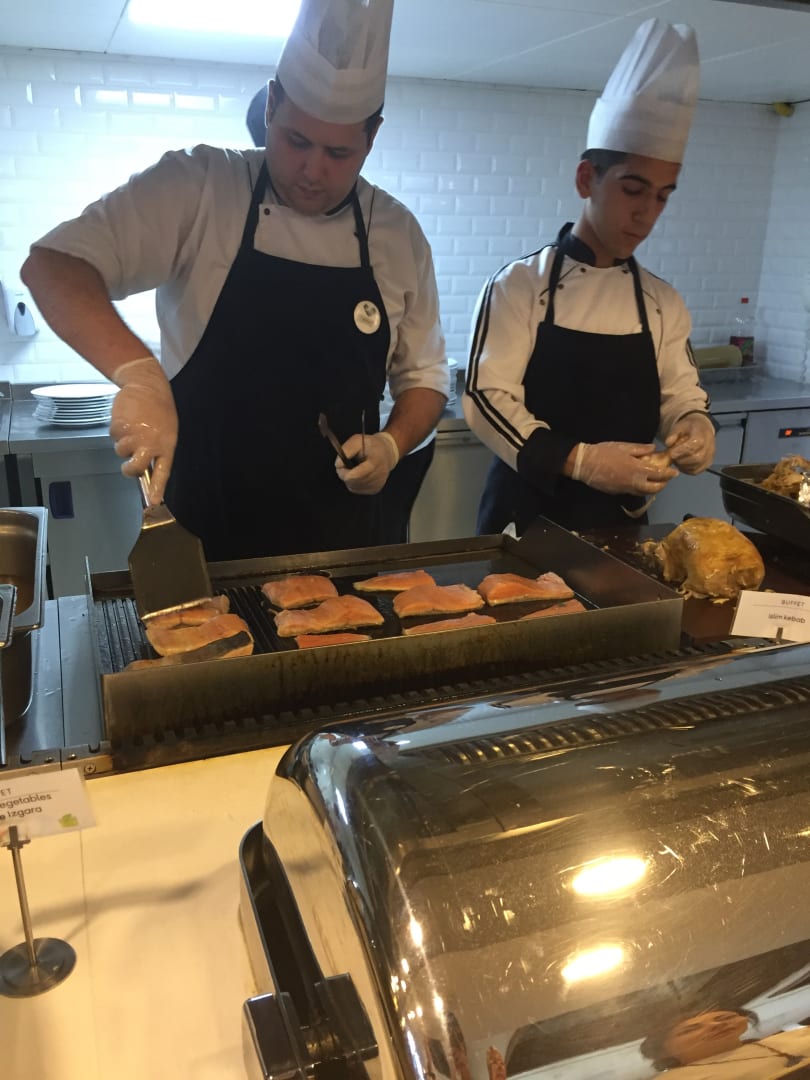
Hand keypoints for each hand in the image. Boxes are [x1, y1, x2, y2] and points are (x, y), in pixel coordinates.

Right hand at [110, 356, 177, 503]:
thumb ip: (157, 449)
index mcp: (167, 445)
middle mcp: (152, 442)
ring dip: (122, 443)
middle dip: (129, 470)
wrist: (147, 385)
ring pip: (121, 451)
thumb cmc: (158, 410)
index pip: (163, 471)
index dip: (157, 488)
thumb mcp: (166, 431)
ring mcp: (136, 434)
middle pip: (136, 467)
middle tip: (128, 466)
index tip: (153, 502)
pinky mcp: (121, 425)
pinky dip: (116, 429)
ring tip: (131, 428)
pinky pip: (114, 436)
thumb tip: (145, 469)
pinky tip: (126, 419)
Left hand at [336, 430, 399, 494]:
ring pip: (353, 486)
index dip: (347, 472)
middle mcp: (379, 474)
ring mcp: (378, 484)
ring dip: (349, 478)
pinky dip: (354, 483)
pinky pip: (357, 489)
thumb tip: (338, 464)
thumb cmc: (371, 446)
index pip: (360, 473)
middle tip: (345, 465)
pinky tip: (358, 474)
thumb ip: (347, 449)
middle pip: (354, 481)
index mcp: (376, 461)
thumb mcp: (358, 439)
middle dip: (345, 474)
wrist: (386, 454)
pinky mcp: (375, 490)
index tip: (340, 466)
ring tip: (354, 468)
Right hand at [573, 441, 676, 495]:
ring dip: (652, 488)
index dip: (668, 474)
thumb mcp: (623, 446)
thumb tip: (653, 449)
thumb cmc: (604, 452)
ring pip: (644, 492)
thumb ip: (640, 449)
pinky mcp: (618, 492)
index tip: (674, 473)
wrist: (585, 464)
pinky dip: (640, 488)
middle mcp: (634, 481)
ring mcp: (625, 488)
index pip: (658, 474)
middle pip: (654, 488)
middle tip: (665, 480)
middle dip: (662, 485)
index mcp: (637, 468)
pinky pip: (633, 492)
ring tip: (654, 482)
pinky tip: (639, 483)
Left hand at [665, 413, 714, 473]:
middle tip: (673, 458)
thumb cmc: (689, 428)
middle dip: (682, 460)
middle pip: (698, 457)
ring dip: (684, 466)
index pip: (695, 444)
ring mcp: (710, 455)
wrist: (701, 428)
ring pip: (697, 466)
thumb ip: (673, 434)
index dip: (682, 450)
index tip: (672, 453)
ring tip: (676, 460)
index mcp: (702, 433)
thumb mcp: (680, 426)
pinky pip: (697, 470)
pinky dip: (687, 470)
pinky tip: (681, 464)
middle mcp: (709, 445)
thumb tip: (668, 443)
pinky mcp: (707, 463)